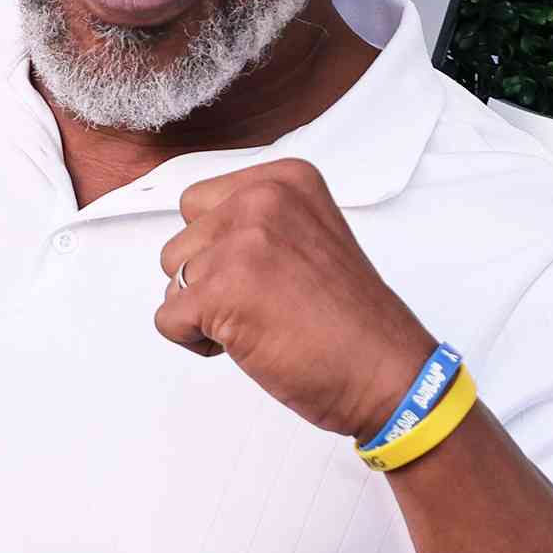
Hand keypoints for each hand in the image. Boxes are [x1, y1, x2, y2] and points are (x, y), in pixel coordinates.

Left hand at [156, 158, 436, 441]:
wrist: (385, 372)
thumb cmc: (349, 319)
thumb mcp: (306, 235)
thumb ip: (256, 221)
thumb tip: (198, 233)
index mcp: (284, 180)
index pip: (199, 204)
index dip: (220, 249)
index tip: (269, 272)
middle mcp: (262, 200)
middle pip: (181, 241)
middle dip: (208, 278)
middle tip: (266, 301)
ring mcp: (241, 243)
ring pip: (172, 279)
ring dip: (204, 310)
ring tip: (262, 320)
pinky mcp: (221, 291)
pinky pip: (167, 319)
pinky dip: (198, 343)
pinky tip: (251, 342)